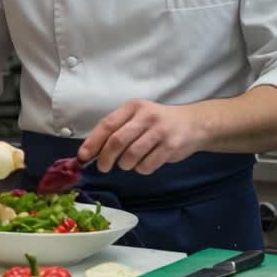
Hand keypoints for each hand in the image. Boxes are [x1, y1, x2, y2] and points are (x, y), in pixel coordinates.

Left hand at [78, 100, 207, 174]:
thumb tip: (90, 152)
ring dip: (125, 165)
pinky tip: (145, 163)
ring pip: (131, 156)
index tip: (83, 156)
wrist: (193, 124)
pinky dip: (141, 169)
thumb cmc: (158, 123)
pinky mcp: (171, 146)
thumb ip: (117, 130)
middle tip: (103, 167)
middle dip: (106, 158)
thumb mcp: (137, 118)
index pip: (107, 124)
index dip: (93, 142)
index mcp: (133, 107)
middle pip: (117, 141)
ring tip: (129, 162)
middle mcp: (146, 116)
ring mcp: (160, 131)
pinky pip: (147, 165)